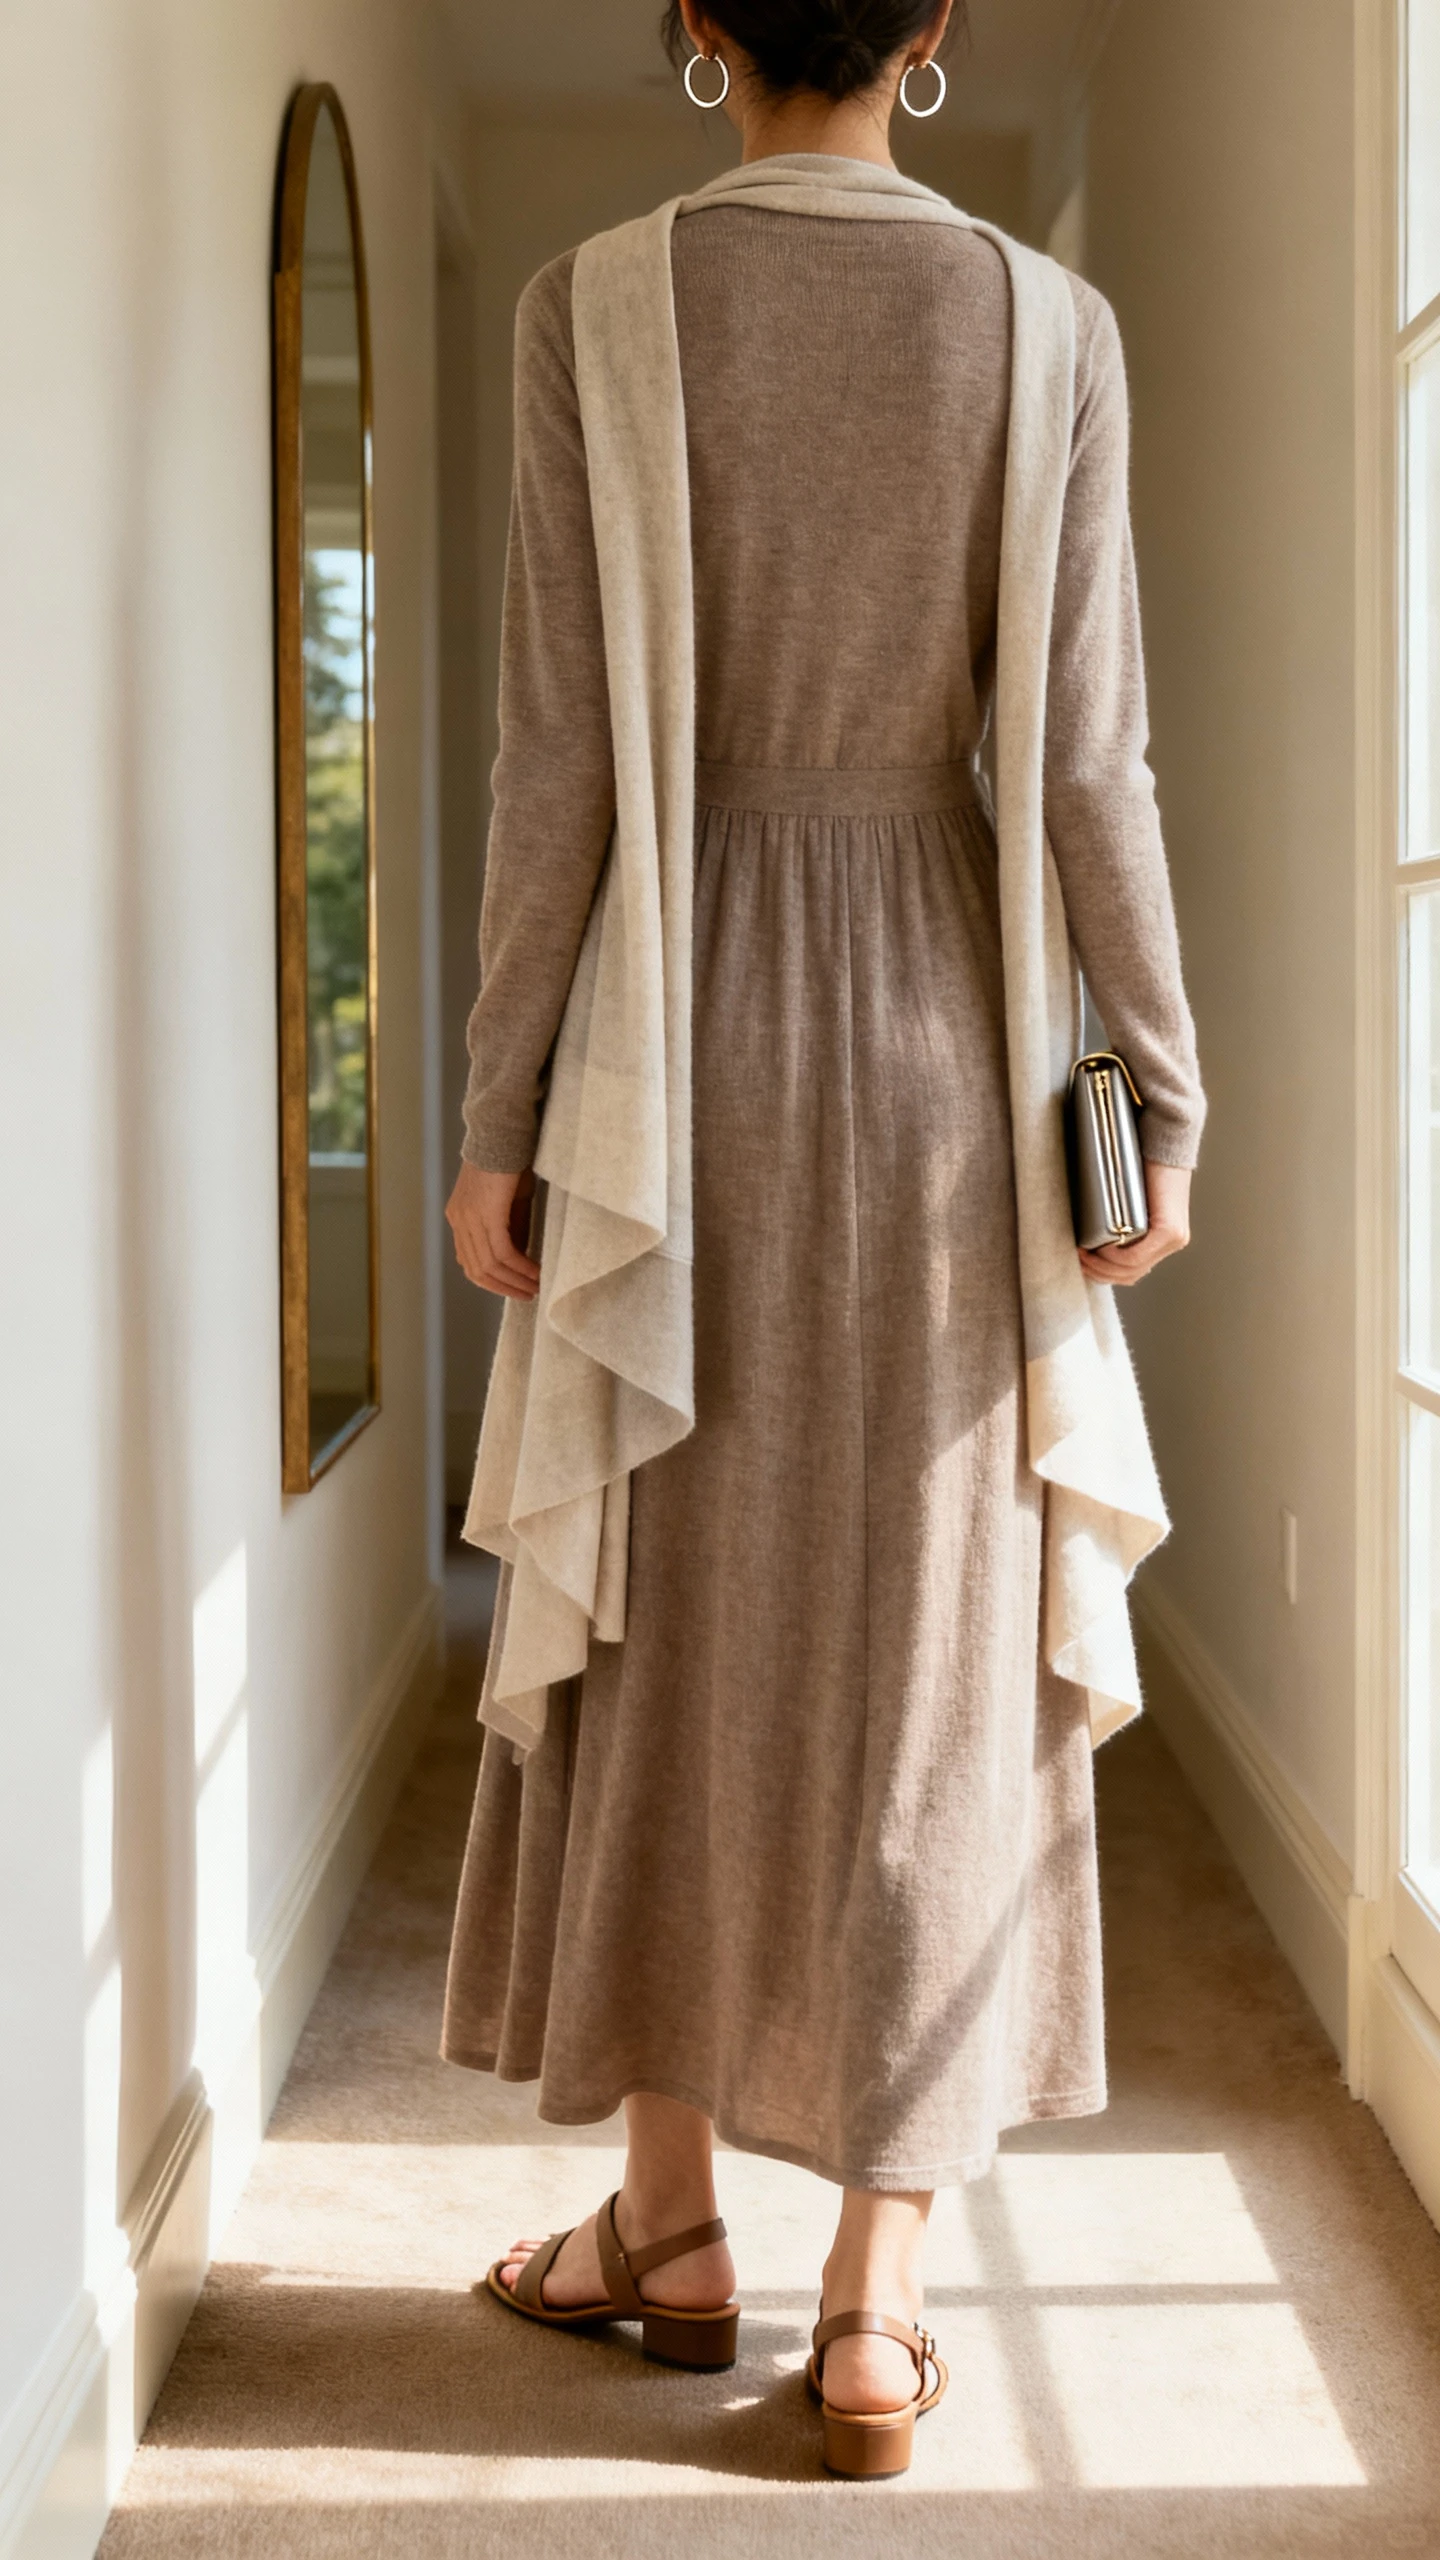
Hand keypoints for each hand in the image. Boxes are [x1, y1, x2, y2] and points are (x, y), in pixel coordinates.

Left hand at [445, 1161, 539, 1299]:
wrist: (504, 1130)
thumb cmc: (509, 1159)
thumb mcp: (507, 1199)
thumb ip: (508, 1227)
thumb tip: (517, 1257)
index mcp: (459, 1216)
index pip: (468, 1260)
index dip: (490, 1280)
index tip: (513, 1287)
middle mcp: (458, 1219)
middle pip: (475, 1269)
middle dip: (503, 1287)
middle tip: (527, 1295)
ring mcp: (469, 1218)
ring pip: (489, 1265)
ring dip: (514, 1280)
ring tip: (535, 1287)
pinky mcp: (487, 1214)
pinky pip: (502, 1252)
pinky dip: (520, 1267)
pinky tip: (535, 1272)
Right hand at [1078, 1161, 1190, 1288]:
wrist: (1164, 1141)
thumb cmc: (1143, 1164)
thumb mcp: (1131, 1199)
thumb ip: (1121, 1220)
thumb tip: (1092, 1236)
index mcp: (1164, 1239)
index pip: (1133, 1271)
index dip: (1104, 1273)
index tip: (1082, 1262)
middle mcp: (1172, 1243)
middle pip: (1131, 1275)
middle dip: (1099, 1273)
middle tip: (1077, 1260)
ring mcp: (1174, 1239)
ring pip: (1132, 1269)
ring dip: (1103, 1266)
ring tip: (1083, 1253)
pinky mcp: (1170, 1231)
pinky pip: (1136, 1256)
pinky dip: (1114, 1256)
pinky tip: (1100, 1247)